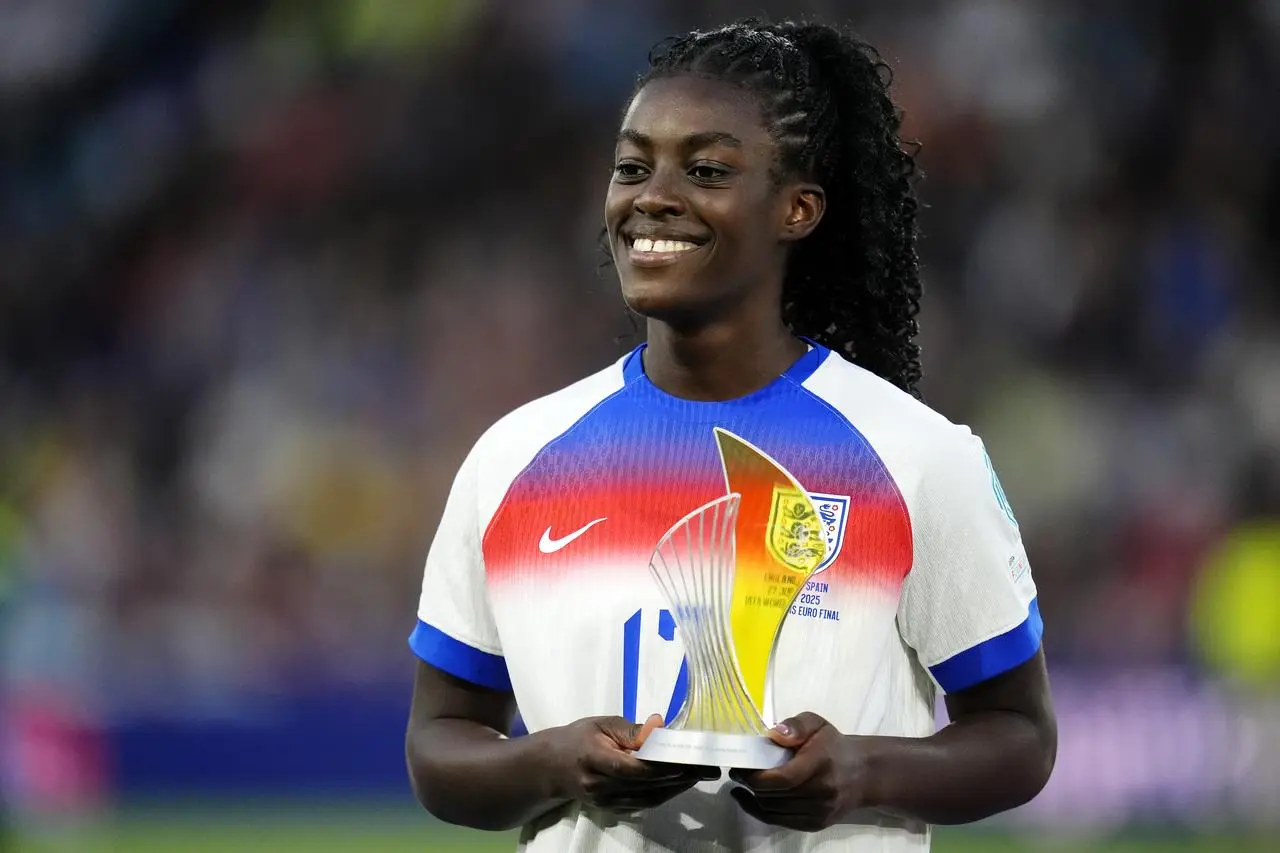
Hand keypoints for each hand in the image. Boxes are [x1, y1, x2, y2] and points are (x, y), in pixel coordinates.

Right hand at [543, 714, 720, 813]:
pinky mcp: (612, 809)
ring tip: (701, 774)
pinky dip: (665, 794)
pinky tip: (681, 783)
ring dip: (678, 788)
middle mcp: (599, 786)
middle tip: (708, 767)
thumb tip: (659, 727)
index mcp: (594, 759)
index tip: (690, 759)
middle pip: (646, 785)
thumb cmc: (578, 738)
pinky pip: (643, 804)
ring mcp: (605, 802)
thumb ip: (630, 729)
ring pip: (649, 799)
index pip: (633, 768)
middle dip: (680, 777)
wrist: (551, 767)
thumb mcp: (601, 723)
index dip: (663, 766)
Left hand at [728, 712, 868, 831]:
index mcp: (821, 763)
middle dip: (751, 785)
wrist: (862, 773)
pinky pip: (780, 821)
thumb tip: (773, 735)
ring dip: (754, 797)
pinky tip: (750, 799)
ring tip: (745, 782)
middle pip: (774, 796)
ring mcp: (820, 812)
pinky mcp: (816, 824)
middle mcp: (822, 792)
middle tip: (738, 771)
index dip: (756, 776)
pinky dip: (761, 810)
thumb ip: (796, 725)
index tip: (740, 766)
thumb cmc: (833, 745)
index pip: (783, 778)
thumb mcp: (817, 724)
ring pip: (773, 810)